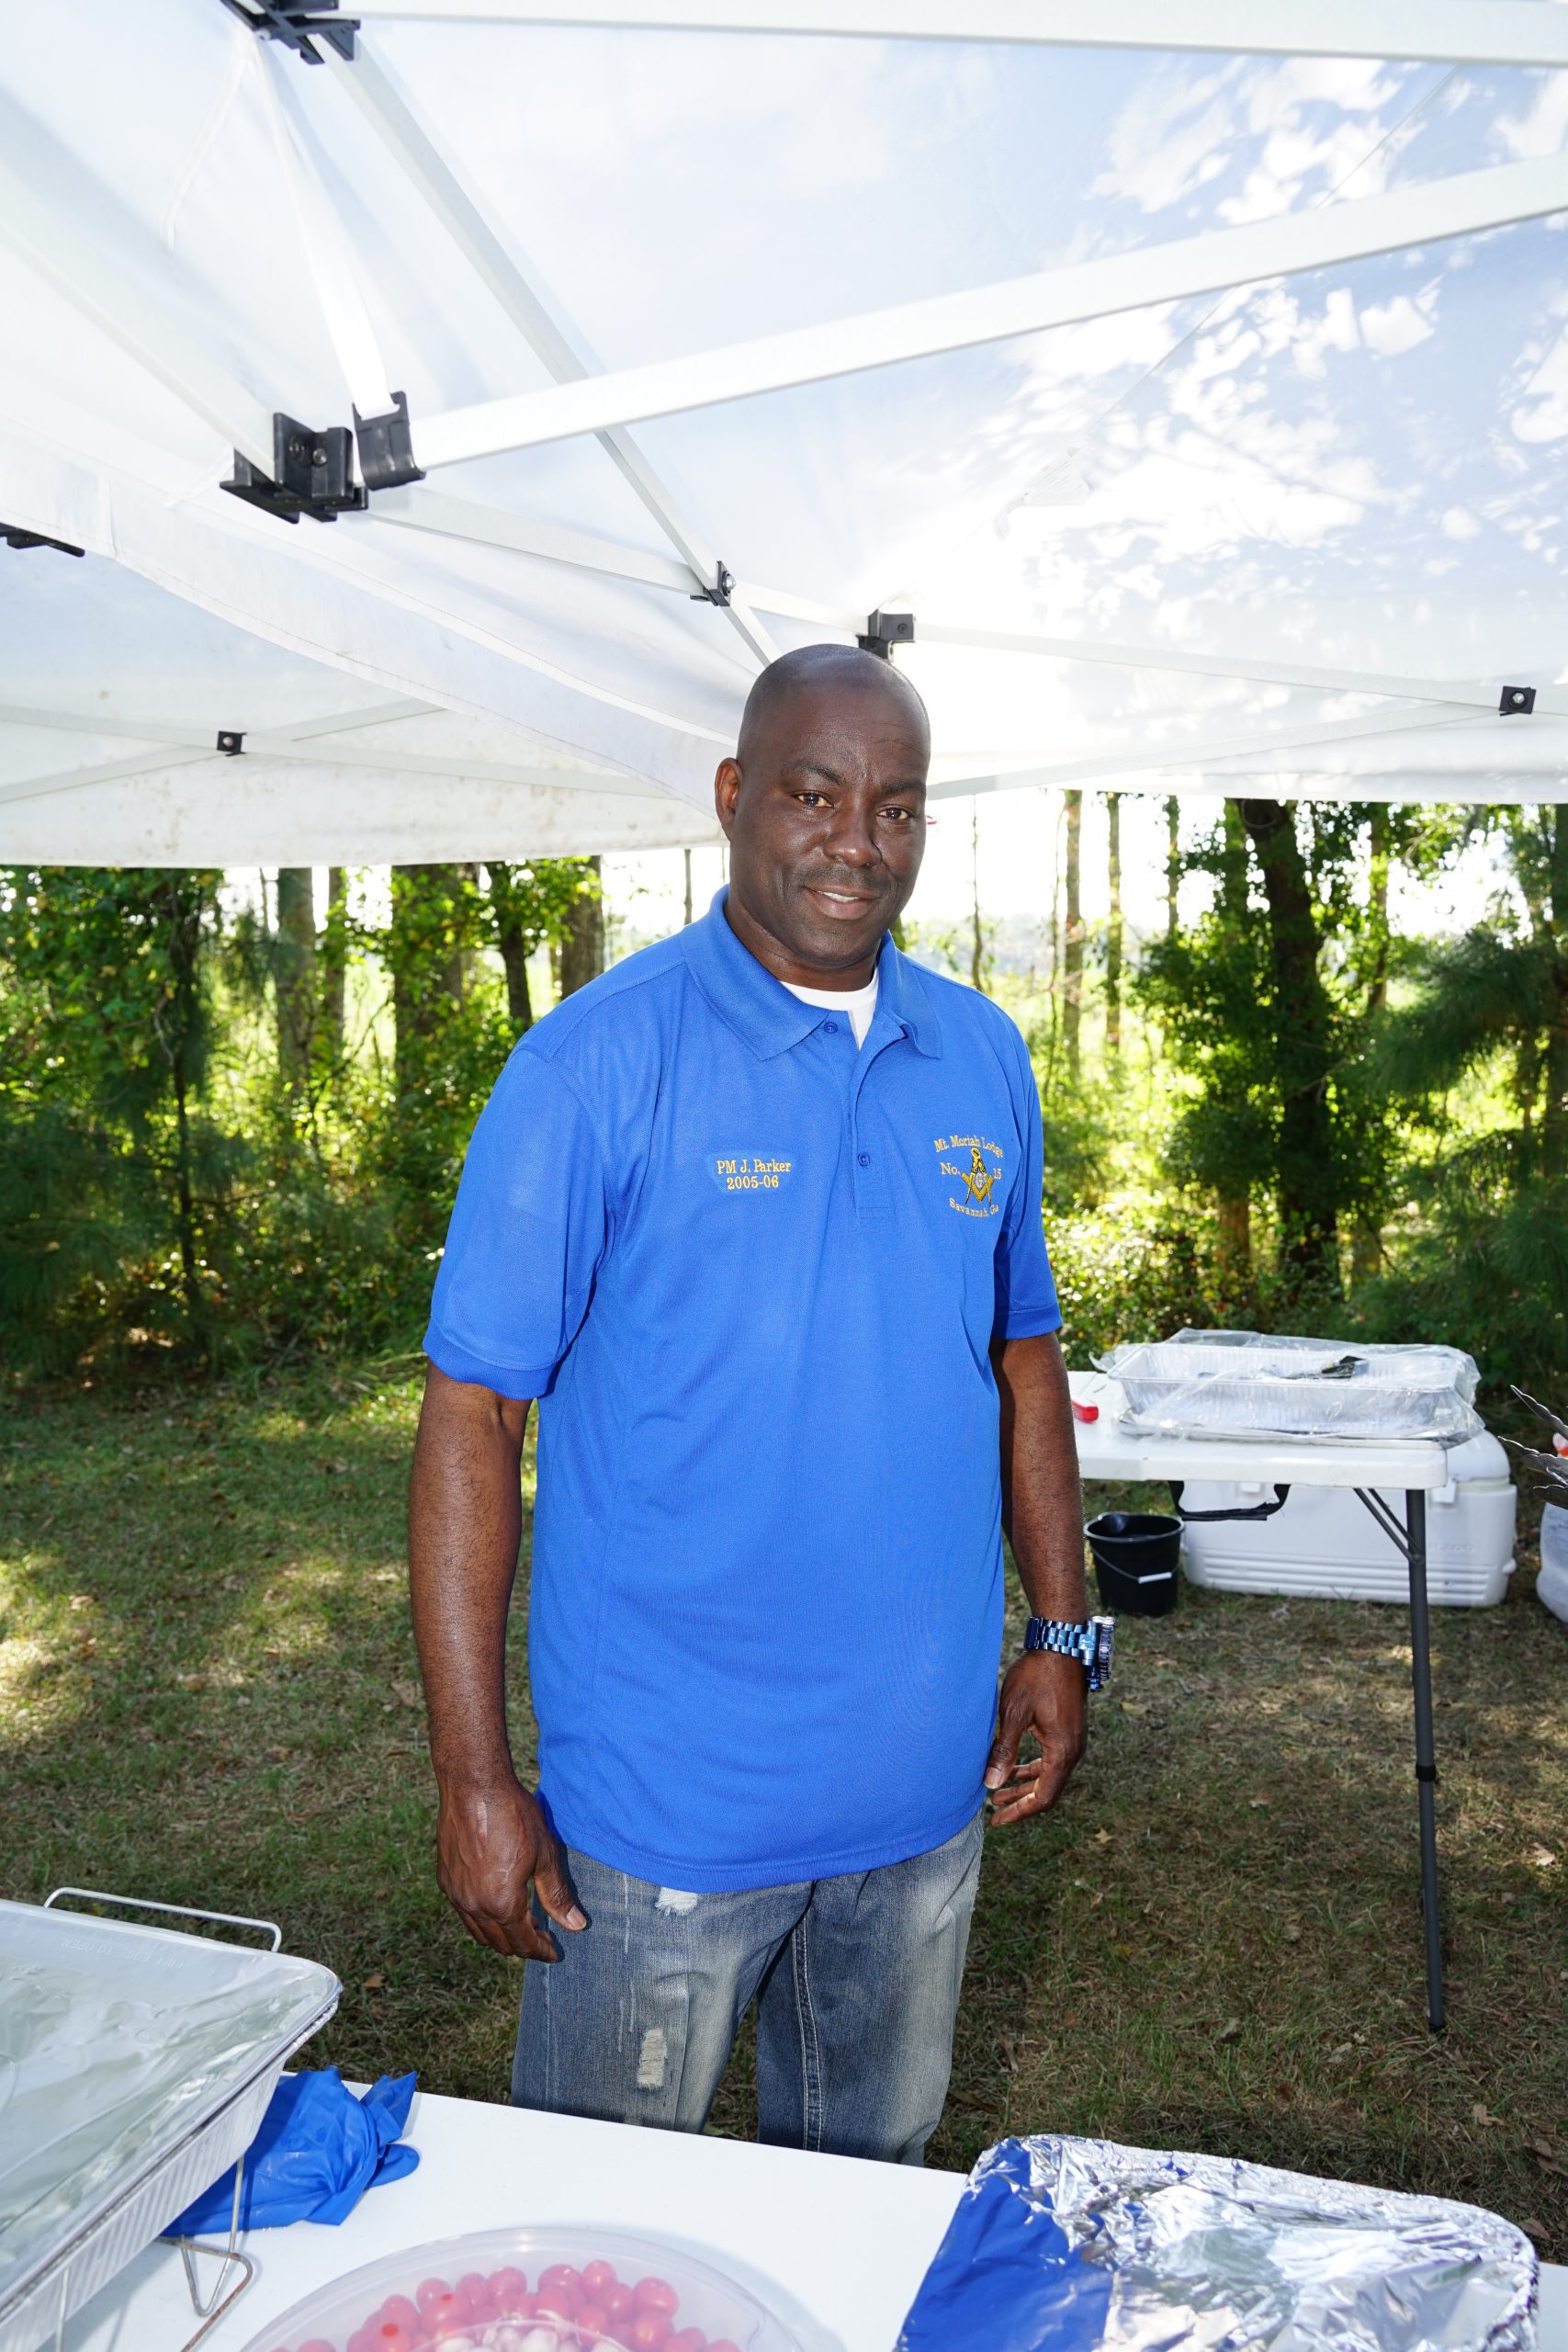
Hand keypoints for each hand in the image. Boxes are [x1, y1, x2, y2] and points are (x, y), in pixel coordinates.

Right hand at [436, 1776, 585, 1961]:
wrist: (474, 1786)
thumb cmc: (513, 1815)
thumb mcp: (545, 1855)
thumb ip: (558, 1895)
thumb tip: (576, 1926)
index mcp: (502, 1903)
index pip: (523, 1943)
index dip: (541, 1951)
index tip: (554, 1951)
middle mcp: (474, 1906)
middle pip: (500, 1944)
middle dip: (523, 1946)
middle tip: (543, 1935)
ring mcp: (455, 1894)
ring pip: (479, 1932)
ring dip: (501, 1935)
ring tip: (522, 1922)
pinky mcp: (445, 1880)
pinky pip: (465, 1913)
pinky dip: (483, 1919)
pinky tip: (497, 1903)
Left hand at [984, 1651, 1086, 1825]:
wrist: (1060, 1645)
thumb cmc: (1036, 1676)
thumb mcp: (1014, 1713)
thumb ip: (1004, 1750)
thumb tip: (990, 1785)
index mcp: (1062, 1750)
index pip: (1044, 1797)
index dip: (1020, 1812)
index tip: (997, 1820)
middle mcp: (1073, 1750)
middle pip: (1048, 1790)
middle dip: (1020, 1803)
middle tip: (994, 1813)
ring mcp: (1073, 1740)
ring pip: (1050, 1775)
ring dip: (1025, 1785)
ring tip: (998, 1794)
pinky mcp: (1068, 1730)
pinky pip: (1052, 1760)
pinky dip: (1033, 1769)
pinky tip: (1013, 1769)